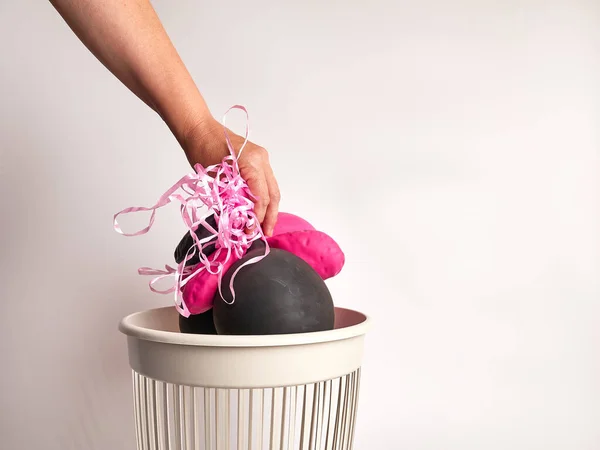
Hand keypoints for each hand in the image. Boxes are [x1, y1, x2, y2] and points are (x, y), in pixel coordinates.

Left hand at [181, 116, 280, 236]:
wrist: (199, 129)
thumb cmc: (201, 149)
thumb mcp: (215, 178)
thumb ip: (231, 196)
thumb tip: (240, 217)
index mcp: (251, 162)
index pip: (261, 195)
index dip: (258, 215)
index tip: (251, 229)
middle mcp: (262, 159)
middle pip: (273, 193)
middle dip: (270, 215)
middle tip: (266, 233)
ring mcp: (262, 158)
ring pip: (272, 188)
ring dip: (269, 208)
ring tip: (264, 226)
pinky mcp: (258, 160)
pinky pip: (265, 182)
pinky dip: (263, 197)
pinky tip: (260, 211)